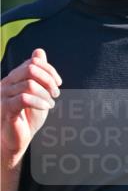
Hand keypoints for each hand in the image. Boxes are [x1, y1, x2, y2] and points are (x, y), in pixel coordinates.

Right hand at [1, 49, 60, 165]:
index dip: (49, 70)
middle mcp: (7, 83)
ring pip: (29, 84)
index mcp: (14, 78)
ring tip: (50, 104)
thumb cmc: (27, 118)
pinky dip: (39, 102)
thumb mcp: (38, 94)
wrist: (17, 140)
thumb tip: (39, 51)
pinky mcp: (6, 108)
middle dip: (49, 80)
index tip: (58, 83)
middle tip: (56, 94)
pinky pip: (24, 98)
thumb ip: (39, 75)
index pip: (32, 62)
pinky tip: (45, 108)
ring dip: (46, 94)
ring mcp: (4, 95)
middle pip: (30, 69)